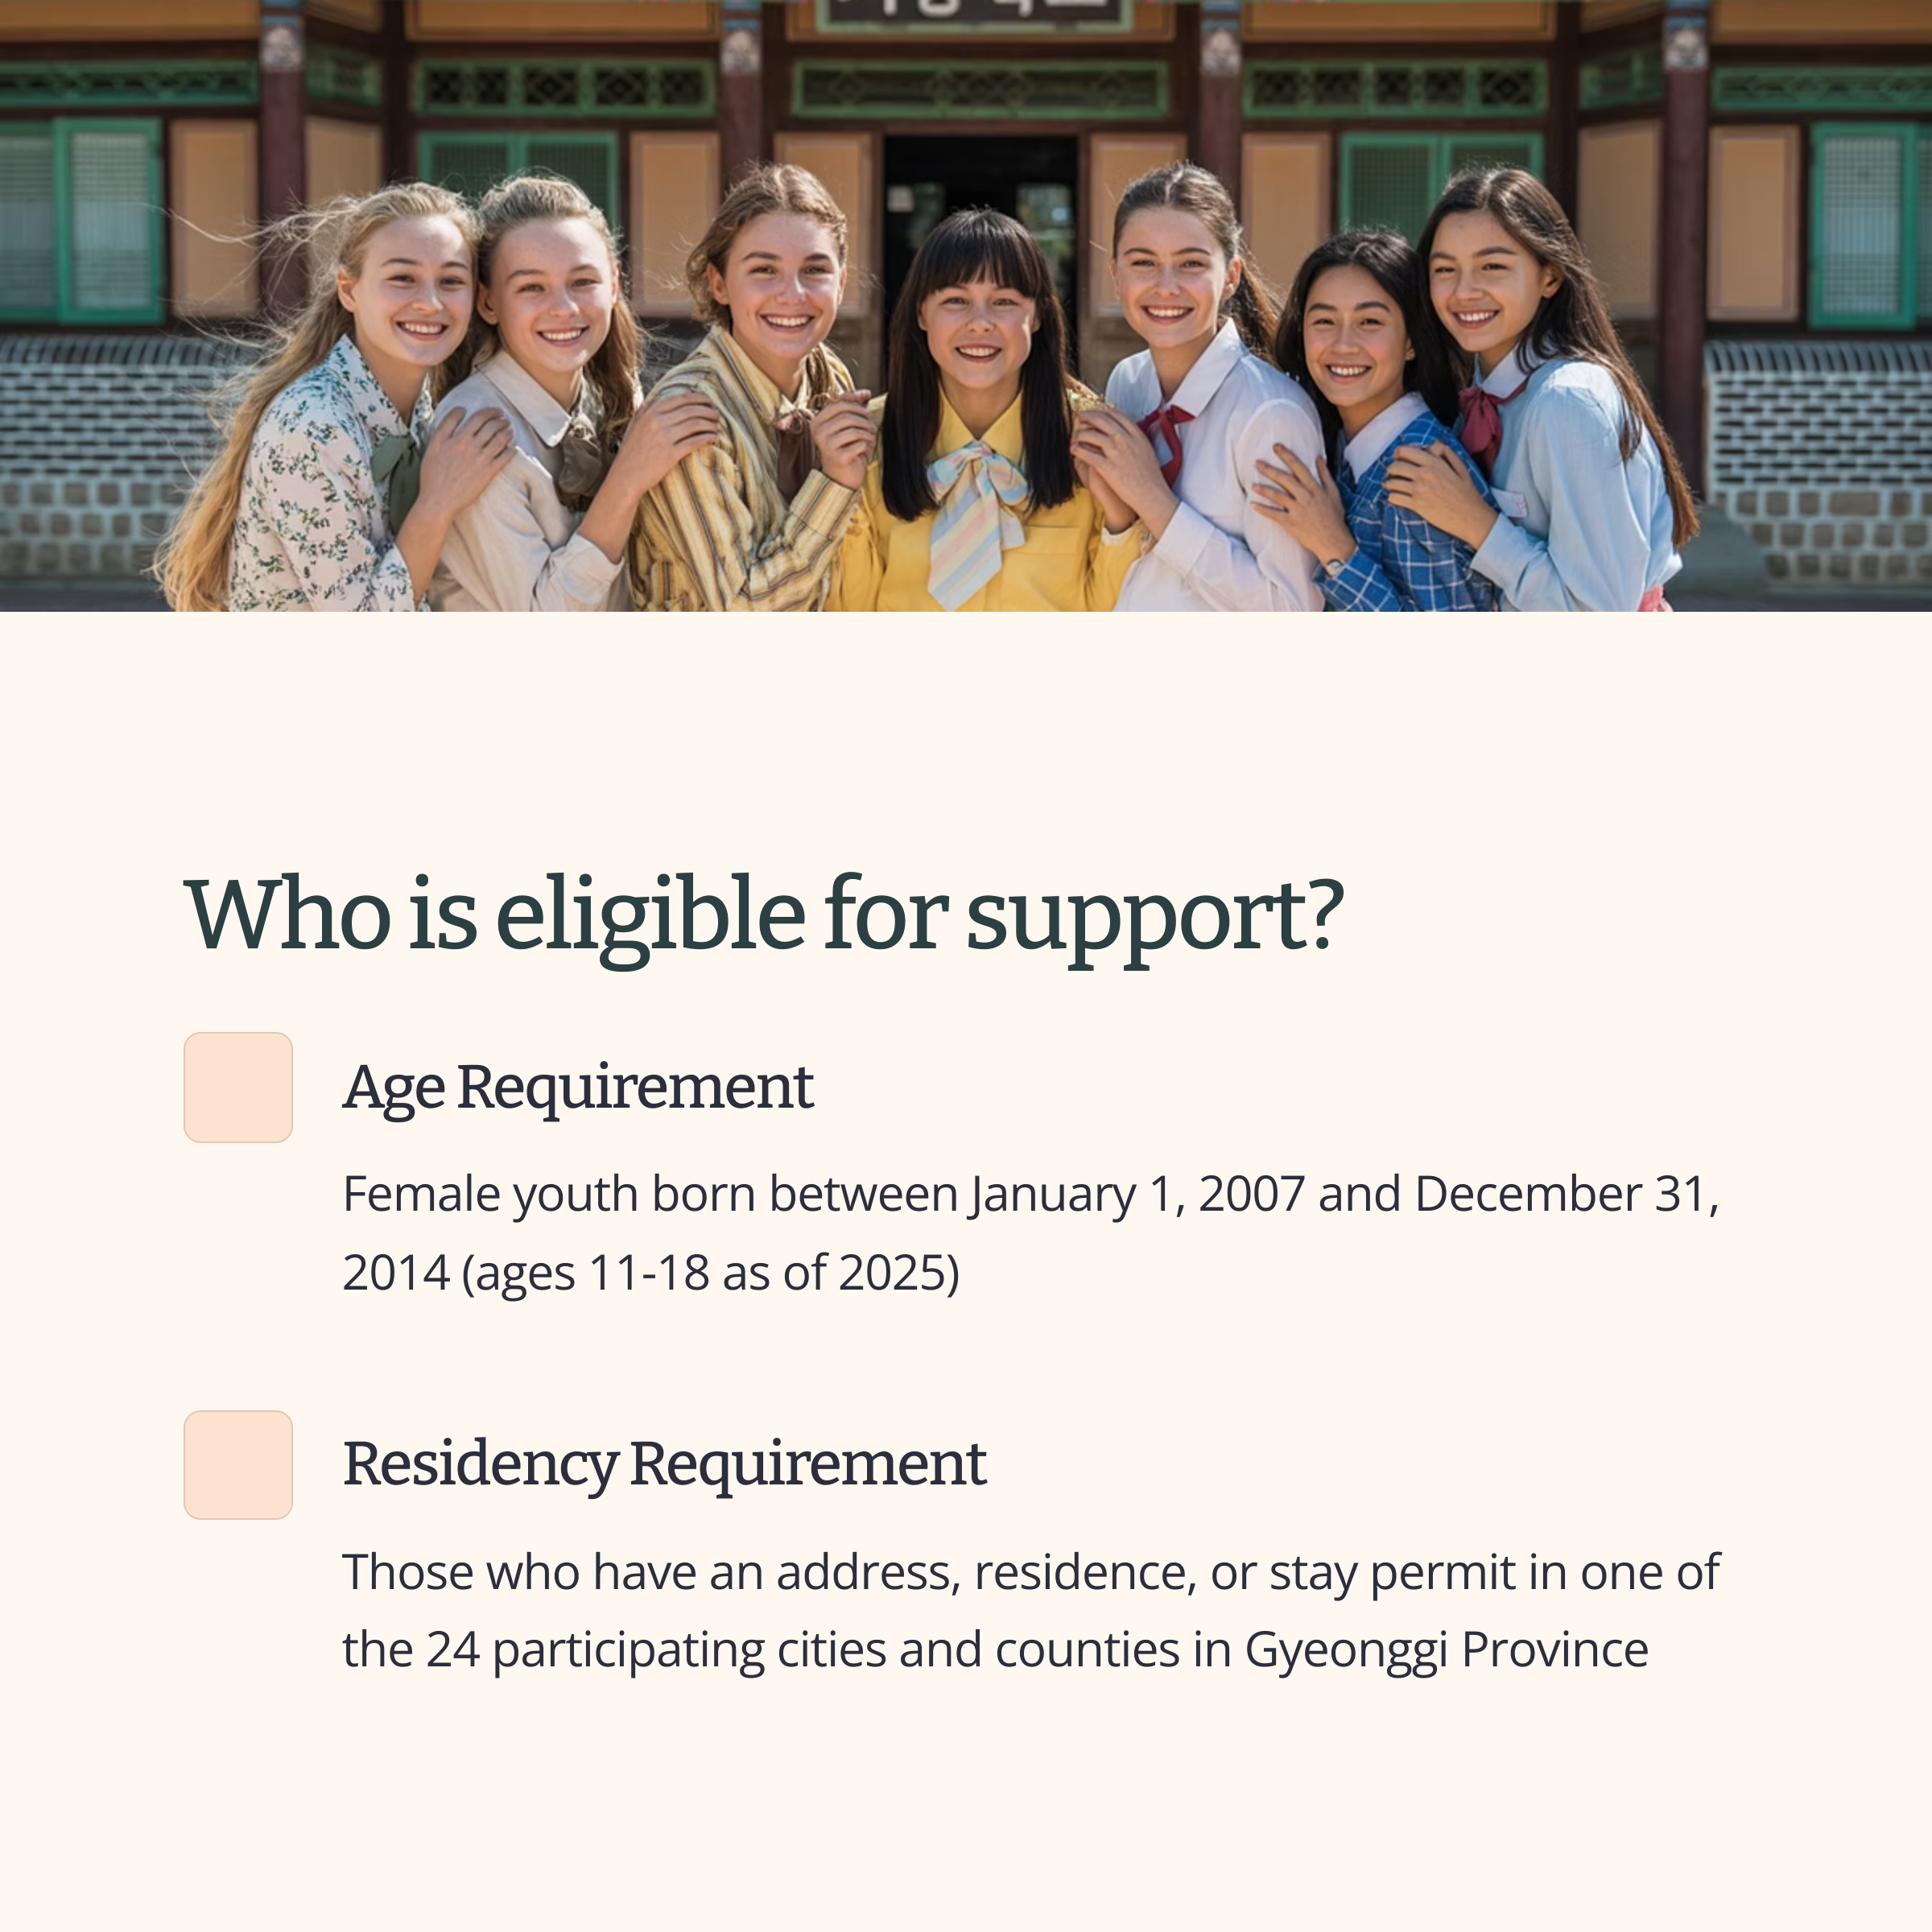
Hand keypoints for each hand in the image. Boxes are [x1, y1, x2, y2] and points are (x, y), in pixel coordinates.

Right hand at [417, 405, 513, 516]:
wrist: (438, 500)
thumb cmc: (432, 476)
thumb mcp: (431, 448)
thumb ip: (443, 429)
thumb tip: (458, 412)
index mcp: (451, 438)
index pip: (467, 417)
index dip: (480, 411)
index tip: (487, 411)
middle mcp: (466, 445)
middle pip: (486, 423)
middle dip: (497, 416)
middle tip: (502, 415)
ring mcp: (479, 458)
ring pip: (498, 437)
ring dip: (506, 430)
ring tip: (510, 427)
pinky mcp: (488, 472)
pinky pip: (504, 457)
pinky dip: (510, 451)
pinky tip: (513, 448)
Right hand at [609, 392, 720, 494]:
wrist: (625, 477)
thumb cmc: (631, 453)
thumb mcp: (634, 426)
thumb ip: (645, 411)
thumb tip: (654, 398)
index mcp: (649, 412)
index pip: (680, 398)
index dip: (698, 398)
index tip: (708, 401)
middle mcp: (656, 422)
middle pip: (690, 410)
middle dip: (707, 410)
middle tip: (716, 415)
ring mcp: (663, 437)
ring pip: (695, 424)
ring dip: (710, 424)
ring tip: (717, 426)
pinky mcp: (670, 454)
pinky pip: (694, 442)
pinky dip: (707, 438)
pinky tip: (713, 438)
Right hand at [810, 391, 876, 490]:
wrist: (841, 478)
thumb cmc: (845, 449)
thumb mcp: (847, 426)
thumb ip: (854, 407)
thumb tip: (866, 392)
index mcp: (817, 421)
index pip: (839, 402)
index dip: (856, 401)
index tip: (866, 404)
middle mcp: (818, 432)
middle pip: (848, 415)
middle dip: (865, 419)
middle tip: (871, 427)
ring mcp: (826, 445)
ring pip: (855, 429)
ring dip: (868, 433)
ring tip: (871, 437)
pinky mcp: (838, 457)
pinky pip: (859, 444)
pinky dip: (868, 445)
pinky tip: (867, 449)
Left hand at [1070, 405, 1171, 536]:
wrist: (1151, 494)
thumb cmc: (1150, 476)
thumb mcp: (1147, 449)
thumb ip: (1136, 438)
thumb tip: (1127, 432)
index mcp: (1136, 434)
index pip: (1115, 414)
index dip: (1102, 411)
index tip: (1095, 413)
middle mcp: (1125, 439)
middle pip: (1101, 420)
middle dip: (1088, 416)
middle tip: (1081, 417)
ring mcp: (1116, 452)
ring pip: (1092, 435)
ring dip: (1080, 434)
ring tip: (1075, 437)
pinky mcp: (1107, 467)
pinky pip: (1087, 454)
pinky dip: (1078, 449)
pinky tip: (1073, 450)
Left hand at [1251, 446, 1353, 564]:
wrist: (1333, 541)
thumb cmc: (1335, 517)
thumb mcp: (1334, 494)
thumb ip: (1325, 475)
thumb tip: (1319, 458)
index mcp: (1315, 488)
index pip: (1299, 467)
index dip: (1286, 456)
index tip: (1276, 447)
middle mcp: (1305, 497)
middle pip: (1285, 479)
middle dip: (1270, 470)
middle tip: (1256, 462)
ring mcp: (1297, 510)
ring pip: (1277, 496)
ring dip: (1263, 489)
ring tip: (1251, 484)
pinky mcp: (1291, 524)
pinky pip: (1274, 515)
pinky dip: (1262, 510)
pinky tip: (1252, 505)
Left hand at [1387, 442, 1497, 548]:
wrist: (1470, 517)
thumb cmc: (1467, 493)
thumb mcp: (1461, 469)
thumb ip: (1447, 454)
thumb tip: (1436, 444)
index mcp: (1435, 463)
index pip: (1406, 451)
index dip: (1399, 453)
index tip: (1398, 458)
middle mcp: (1424, 474)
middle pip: (1395, 466)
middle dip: (1391, 469)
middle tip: (1392, 474)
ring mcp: (1419, 490)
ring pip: (1392, 482)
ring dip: (1389, 483)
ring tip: (1390, 486)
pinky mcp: (1416, 505)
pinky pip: (1394, 498)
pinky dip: (1392, 496)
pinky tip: (1395, 497)